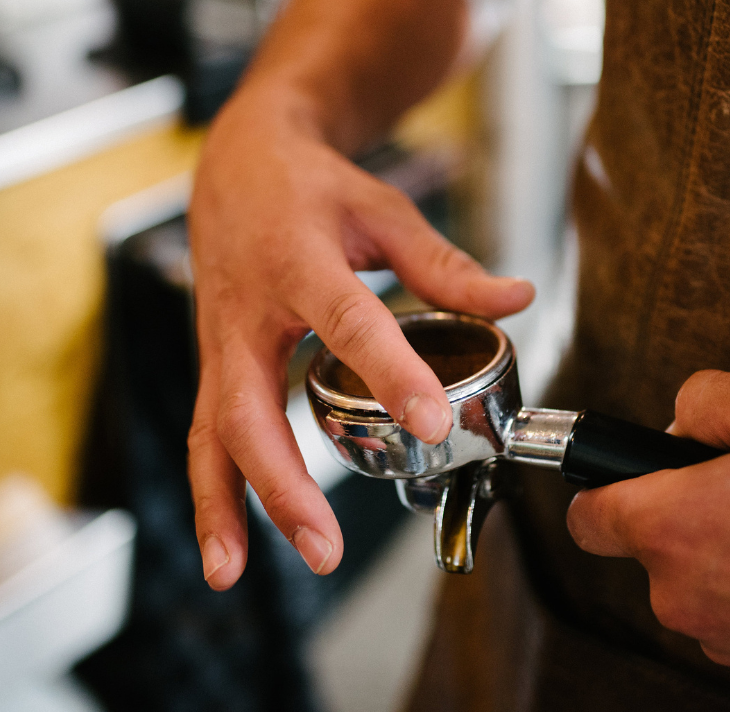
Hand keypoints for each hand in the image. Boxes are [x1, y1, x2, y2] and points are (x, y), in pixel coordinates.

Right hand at [187, 83, 532, 589]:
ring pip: (214, 430)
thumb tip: (517, 298)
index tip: (431, 422)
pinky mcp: (213, 360)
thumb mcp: (383, 211)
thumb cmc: (315, 188)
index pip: (349, 322)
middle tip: (326, 545)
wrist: (239, 163)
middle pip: (253, 405)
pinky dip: (213, 489)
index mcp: (302, 260)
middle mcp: (250, 309)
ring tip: (238, 572)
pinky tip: (229, 547)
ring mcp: (221, 339)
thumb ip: (445, 264)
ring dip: (228, 505)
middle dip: (285, 481)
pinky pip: (205, 430)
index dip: (391, 373)